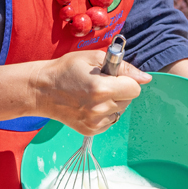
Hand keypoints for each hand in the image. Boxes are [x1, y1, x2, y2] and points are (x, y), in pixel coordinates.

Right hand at [33, 50, 151, 135]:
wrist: (41, 89)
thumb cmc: (66, 69)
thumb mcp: (93, 57)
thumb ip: (122, 67)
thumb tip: (146, 78)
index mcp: (102, 89)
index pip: (135, 89)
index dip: (126, 80)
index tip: (113, 77)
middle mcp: (100, 109)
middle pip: (128, 100)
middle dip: (119, 90)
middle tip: (99, 83)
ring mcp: (94, 122)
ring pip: (120, 111)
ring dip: (112, 102)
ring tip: (92, 94)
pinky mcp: (90, 131)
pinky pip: (110, 121)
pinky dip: (104, 113)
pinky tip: (88, 104)